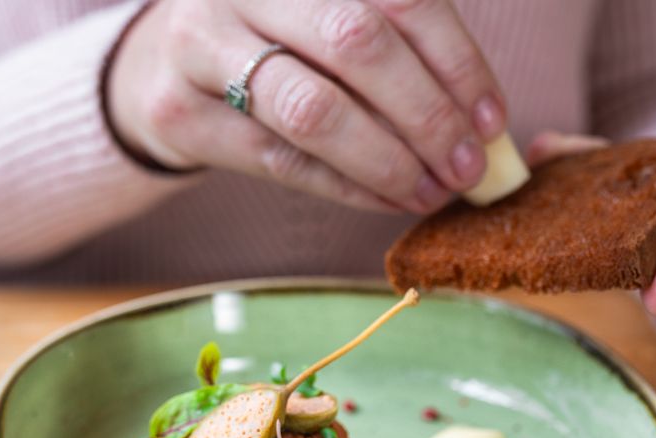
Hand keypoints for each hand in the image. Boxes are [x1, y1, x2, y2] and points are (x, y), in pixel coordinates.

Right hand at [107, 0, 505, 213]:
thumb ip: (396, 50)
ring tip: (432, 191)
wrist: (165, 67)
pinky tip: (390, 201)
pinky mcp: (183, 115)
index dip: (455, 62)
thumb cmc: (274, 42)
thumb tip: (481, 126)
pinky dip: (349, 188)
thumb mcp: (327, 19)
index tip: (491, 120)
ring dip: (388, 161)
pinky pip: (284, 163)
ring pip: (314, 110)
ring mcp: (201, 45)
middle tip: (466, 168)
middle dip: (426, 115)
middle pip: (356, 44)